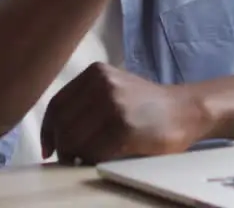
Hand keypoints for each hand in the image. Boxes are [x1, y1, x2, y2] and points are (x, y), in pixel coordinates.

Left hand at [40, 63, 209, 164]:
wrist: (185, 110)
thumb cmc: (147, 106)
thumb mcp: (113, 88)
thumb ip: (86, 101)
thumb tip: (55, 134)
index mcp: (95, 73)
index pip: (56, 104)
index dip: (48, 130)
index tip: (48, 148)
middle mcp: (101, 84)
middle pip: (62, 124)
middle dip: (62, 147)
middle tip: (69, 159)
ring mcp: (113, 105)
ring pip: (73, 139)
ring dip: (77, 155)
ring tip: (88, 158)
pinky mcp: (124, 128)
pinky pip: (93, 151)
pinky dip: (93, 160)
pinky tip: (104, 158)